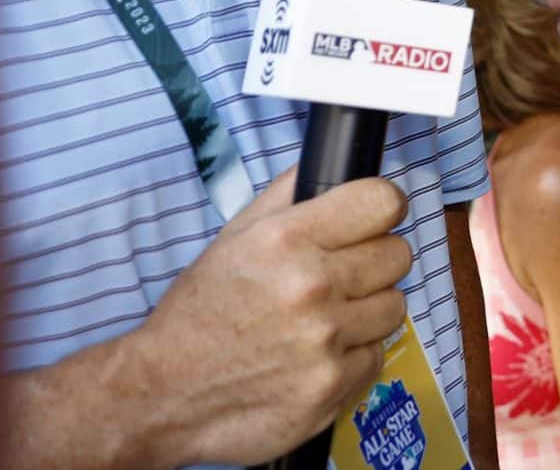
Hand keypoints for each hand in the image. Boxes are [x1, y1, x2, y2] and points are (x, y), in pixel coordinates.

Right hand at [121, 168, 413, 466]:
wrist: (161, 395)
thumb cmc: (199, 314)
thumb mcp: (233, 238)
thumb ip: (287, 194)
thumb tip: (335, 164)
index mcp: (286, 240)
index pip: (382, 202)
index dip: (382, 209)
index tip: (373, 221)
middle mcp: (311, 286)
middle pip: (397, 254)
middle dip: (373, 262)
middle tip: (341, 276)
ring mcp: (324, 340)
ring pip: (394, 305)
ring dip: (367, 311)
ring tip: (324, 319)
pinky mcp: (331, 387)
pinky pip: (376, 356)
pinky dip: (353, 356)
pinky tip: (316, 356)